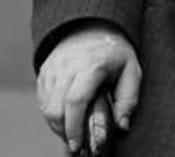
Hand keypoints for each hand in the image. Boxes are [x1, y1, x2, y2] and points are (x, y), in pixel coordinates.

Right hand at [36, 23, 141, 154]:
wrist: (93, 29)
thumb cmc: (115, 54)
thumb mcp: (132, 71)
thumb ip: (128, 100)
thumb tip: (122, 127)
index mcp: (92, 64)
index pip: (76, 100)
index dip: (74, 127)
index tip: (77, 145)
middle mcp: (68, 66)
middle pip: (56, 108)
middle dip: (65, 131)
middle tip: (78, 142)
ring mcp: (52, 69)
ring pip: (46, 108)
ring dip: (58, 125)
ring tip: (75, 129)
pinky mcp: (43, 73)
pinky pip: (42, 102)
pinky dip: (52, 114)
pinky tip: (67, 116)